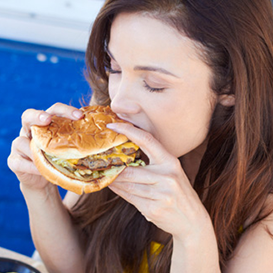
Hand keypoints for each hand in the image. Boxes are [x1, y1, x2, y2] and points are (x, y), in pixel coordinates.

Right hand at [7, 103, 83, 190]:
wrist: (43, 179)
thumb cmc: (60, 160)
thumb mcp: (70, 149)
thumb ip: (81, 141)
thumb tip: (109, 135)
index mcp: (47, 124)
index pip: (54, 110)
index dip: (65, 110)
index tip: (79, 116)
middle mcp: (30, 130)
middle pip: (28, 115)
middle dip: (37, 116)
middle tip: (47, 119)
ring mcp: (19, 145)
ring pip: (21, 142)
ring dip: (34, 149)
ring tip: (47, 157)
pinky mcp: (14, 161)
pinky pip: (19, 162)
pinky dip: (31, 167)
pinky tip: (41, 171)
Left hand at [107, 122, 210, 238]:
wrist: (192, 221)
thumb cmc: (179, 193)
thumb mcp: (171, 173)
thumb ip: (153, 163)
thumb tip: (125, 155)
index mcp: (171, 162)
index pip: (147, 140)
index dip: (128, 130)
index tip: (112, 125)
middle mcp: (167, 176)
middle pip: (130, 170)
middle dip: (113, 167)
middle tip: (100, 161)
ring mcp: (161, 194)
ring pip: (127, 185)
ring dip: (113, 181)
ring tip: (103, 174)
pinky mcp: (153, 209)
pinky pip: (129, 198)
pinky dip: (118, 191)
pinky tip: (112, 186)